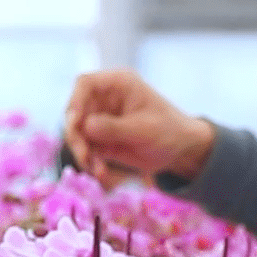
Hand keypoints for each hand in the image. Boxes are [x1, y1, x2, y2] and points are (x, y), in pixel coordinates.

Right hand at [63, 69, 216, 180]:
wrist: (181, 151)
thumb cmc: (170, 131)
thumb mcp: (145, 129)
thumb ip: (115, 127)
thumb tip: (86, 125)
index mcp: (118, 85)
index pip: (86, 84)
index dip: (75, 100)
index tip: (76, 121)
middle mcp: (105, 99)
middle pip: (75, 111)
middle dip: (75, 133)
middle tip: (84, 154)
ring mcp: (101, 119)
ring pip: (77, 132)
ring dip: (82, 151)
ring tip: (97, 169)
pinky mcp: (101, 139)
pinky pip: (86, 148)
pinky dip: (90, 161)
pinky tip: (101, 172)